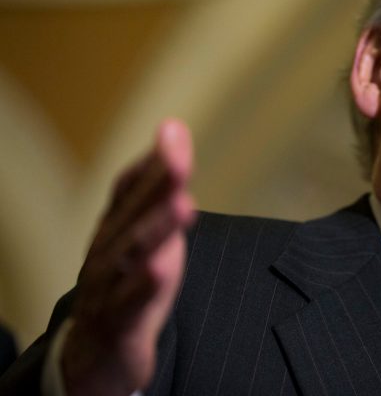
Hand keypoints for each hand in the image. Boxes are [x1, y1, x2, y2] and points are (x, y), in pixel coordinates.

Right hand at [61, 120, 195, 395]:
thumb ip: (156, 190)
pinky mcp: (116, 325)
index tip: (173, 129)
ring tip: (182, 202)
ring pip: (131, 255)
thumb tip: (176, 135)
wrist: (95, 355)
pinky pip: (129, 303)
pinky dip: (144, 284)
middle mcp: (107, 252)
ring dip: (157, 227)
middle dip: (157, 183)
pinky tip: (162, 264)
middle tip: (179, 154)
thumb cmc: (127, 284)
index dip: (152, 161)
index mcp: (115, 228)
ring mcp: (107, 287)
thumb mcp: (142, 236)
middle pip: (133, 214)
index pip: (130, 189)